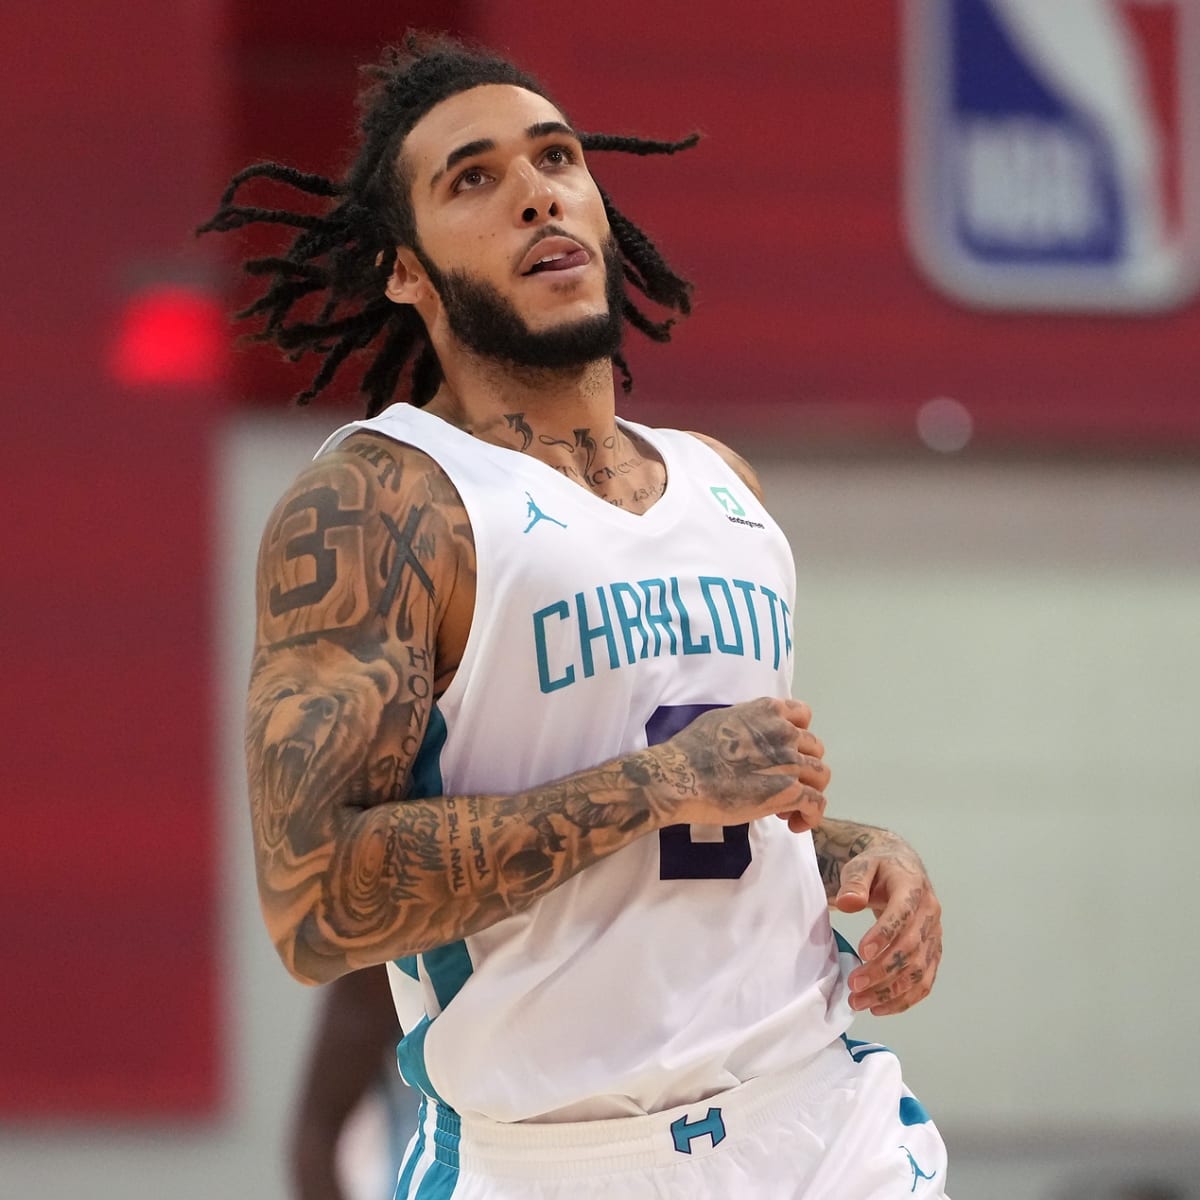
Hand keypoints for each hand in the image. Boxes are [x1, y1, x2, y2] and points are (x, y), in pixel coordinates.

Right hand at [653, 697, 828, 831]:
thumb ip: (745, 722)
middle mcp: (784, 732)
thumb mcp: (720, 719)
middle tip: (781, 786)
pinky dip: (811, 815)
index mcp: (768, 712)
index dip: (798, 736)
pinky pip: (816, 803)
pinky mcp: (789, 792)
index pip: (803, 716)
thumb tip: (748, 734)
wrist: (681, 775)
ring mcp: (789, 762)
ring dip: (809, 791)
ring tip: (786, 810)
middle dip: (802, 767)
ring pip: (821, 776)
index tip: (786, 751)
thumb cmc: (691, 749)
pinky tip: (795, 824)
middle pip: (814, 749)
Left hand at [833, 830, 942, 1014]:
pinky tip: (880, 1007)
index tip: (862, 952)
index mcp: (913, 887)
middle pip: (911, 948)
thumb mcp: (861, 865)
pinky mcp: (932, 951)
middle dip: (882, 970)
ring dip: (890, 991)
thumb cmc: (877, 867)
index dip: (885, 935)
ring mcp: (934, 935)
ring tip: (860, 1001)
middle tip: (854, 984)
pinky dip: (905, 998)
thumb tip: (848, 903)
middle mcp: (930, 913)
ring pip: (919, 970)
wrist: (900, 867)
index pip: (903, 914)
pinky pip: (925, 981)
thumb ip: (854, 882)